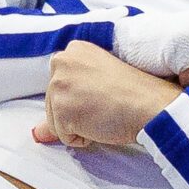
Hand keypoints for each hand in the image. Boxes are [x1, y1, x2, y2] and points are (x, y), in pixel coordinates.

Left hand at [31, 42, 188, 149]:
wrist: (151, 105)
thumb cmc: (136, 93)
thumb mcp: (98, 86)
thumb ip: (65, 102)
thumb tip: (37, 133)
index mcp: (74, 50)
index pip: (61, 86)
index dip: (82, 98)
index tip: (104, 95)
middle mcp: (61, 62)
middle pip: (53, 104)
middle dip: (77, 113)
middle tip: (106, 106)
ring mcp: (59, 85)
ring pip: (56, 122)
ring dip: (79, 126)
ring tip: (104, 113)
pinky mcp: (61, 109)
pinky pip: (64, 137)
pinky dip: (83, 139)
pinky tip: (101, 124)